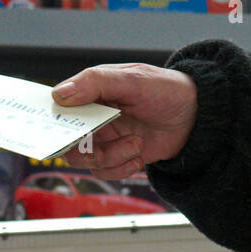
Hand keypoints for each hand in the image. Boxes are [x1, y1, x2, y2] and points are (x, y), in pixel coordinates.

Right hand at [52, 63, 198, 178]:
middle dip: (86, 147)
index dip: (53, 122)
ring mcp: (106, 139)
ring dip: (112, 157)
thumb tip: (59, 94)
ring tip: (136, 144)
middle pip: (69, 142)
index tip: (60, 131)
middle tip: (101, 142)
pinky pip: (106, 172)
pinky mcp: (119, 157)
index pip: (59, 108)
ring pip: (88, 160)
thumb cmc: (165, 90)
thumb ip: (94, 83)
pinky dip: (122, 168)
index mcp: (91, 93)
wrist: (196, 116)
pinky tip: (139, 154)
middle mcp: (94, 118)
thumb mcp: (132, 79)